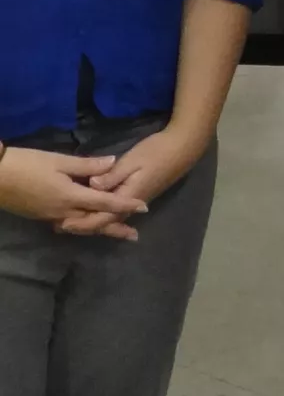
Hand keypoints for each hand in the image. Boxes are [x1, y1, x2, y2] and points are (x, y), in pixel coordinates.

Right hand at [0, 148, 148, 240]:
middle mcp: (65, 212)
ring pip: (83, 226)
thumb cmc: (28, 165)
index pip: (105, 203)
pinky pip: (71, 225)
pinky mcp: (44, 217)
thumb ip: (87, 165)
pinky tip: (89, 224)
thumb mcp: (59, 161)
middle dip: (115, 228)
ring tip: (117, 232)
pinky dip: (84, 226)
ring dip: (100, 229)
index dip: (126, 205)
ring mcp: (53, 217)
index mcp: (71, 197)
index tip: (144, 207)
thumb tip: (113, 163)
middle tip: (134, 235)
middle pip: (96, 223)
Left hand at [57, 128, 204, 238]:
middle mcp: (132, 204)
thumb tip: (91, 187)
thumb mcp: (132, 160)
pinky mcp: (139, 194)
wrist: (183, 148)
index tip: (63, 223)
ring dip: (94, 222)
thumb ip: (112, 175)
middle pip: (106, 221)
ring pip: (112, 218)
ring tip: (74, 222)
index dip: (82, 221)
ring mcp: (137, 200)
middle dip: (85, 225)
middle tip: (61, 226)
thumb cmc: (157, 151)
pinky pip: (119, 211)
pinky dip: (105, 216)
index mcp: (129, 196)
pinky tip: (97, 214)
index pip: (102, 216)